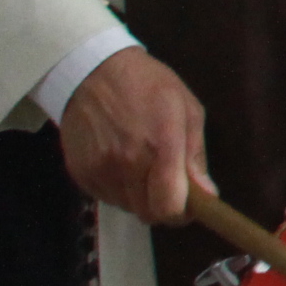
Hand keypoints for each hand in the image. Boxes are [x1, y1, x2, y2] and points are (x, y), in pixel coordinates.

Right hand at [60, 47, 212, 223]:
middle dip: (163, 205)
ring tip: (143, 165)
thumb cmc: (148, 86)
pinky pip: (106, 197)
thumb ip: (195, 156)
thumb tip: (206, 194)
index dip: (182, 213)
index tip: (190, 203)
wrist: (92, 71)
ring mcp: (99, 171)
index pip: (169, 208)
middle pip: (148, 214)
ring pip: (127, 207)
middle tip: (169, 184)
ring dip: (140, 197)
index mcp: (159, 147)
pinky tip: (121, 163)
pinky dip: (118, 189)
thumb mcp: (187, 111)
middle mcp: (126, 165)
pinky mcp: (79, 173)